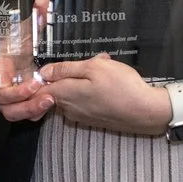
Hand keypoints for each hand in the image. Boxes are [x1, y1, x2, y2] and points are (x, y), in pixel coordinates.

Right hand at [0, 0, 52, 123]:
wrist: (23, 50)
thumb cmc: (22, 41)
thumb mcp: (30, 28)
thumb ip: (36, 15)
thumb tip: (42, 0)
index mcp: (0, 69)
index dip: (15, 91)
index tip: (35, 83)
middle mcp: (3, 84)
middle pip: (5, 106)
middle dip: (26, 105)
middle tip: (48, 97)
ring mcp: (11, 95)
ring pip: (13, 112)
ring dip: (31, 110)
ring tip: (51, 102)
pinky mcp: (21, 101)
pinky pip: (24, 113)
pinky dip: (35, 112)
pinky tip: (50, 105)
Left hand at [35, 56, 176, 136]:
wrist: (146, 112)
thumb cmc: (122, 86)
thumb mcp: (93, 67)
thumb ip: (65, 69)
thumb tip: (44, 72)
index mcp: (64, 94)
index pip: (37, 90)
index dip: (37, 79)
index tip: (47, 68)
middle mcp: (68, 109)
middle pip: (55, 90)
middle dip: (67, 74)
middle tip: (89, 62)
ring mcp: (80, 116)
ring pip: (71, 94)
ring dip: (81, 81)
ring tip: (104, 68)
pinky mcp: (92, 119)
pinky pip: (82, 101)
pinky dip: (90, 90)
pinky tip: (108, 82)